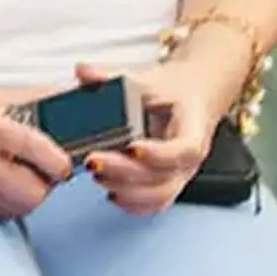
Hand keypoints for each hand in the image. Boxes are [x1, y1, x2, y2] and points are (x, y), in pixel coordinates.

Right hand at [0, 86, 74, 219]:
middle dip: (45, 185)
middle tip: (40, 172)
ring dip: (25, 196)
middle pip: (36, 194)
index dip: (61, 163)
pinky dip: (4, 204)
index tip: (59, 160)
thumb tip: (69, 102)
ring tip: (18, 178)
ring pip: (17, 208)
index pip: (45, 155)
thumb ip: (33, 99)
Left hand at [79, 60, 229, 215]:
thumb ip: (113, 77)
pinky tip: (110, 192)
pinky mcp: (168, 183)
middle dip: (126, 174)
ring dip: (126, 191)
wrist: (191, 98)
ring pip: (159, 196)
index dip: (160, 154)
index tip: (132, 147)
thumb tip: (83, 71)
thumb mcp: (145, 78)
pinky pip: (155, 204)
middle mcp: (189, 158)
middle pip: (165, 178)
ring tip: (97, 174)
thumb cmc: (170, 91)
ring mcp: (180, 174)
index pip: (185, 149)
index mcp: (193, 130)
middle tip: (94, 162)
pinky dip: (133, 204)